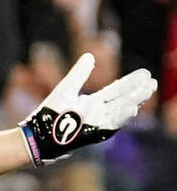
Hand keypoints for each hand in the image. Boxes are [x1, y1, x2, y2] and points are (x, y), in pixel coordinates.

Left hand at [19, 53, 155, 164]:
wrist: (37, 134)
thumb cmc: (49, 114)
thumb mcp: (66, 89)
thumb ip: (79, 74)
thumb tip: (89, 56)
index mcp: (93, 104)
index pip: (116, 91)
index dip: (130, 82)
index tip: (144, 74)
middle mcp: (98, 114)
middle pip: (122, 100)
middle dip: (138, 92)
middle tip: (152, 82)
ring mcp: (96, 124)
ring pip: (120, 111)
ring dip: (134, 102)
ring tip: (147, 91)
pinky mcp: (92, 133)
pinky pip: (110, 125)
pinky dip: (121, 117)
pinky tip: (132, 108)